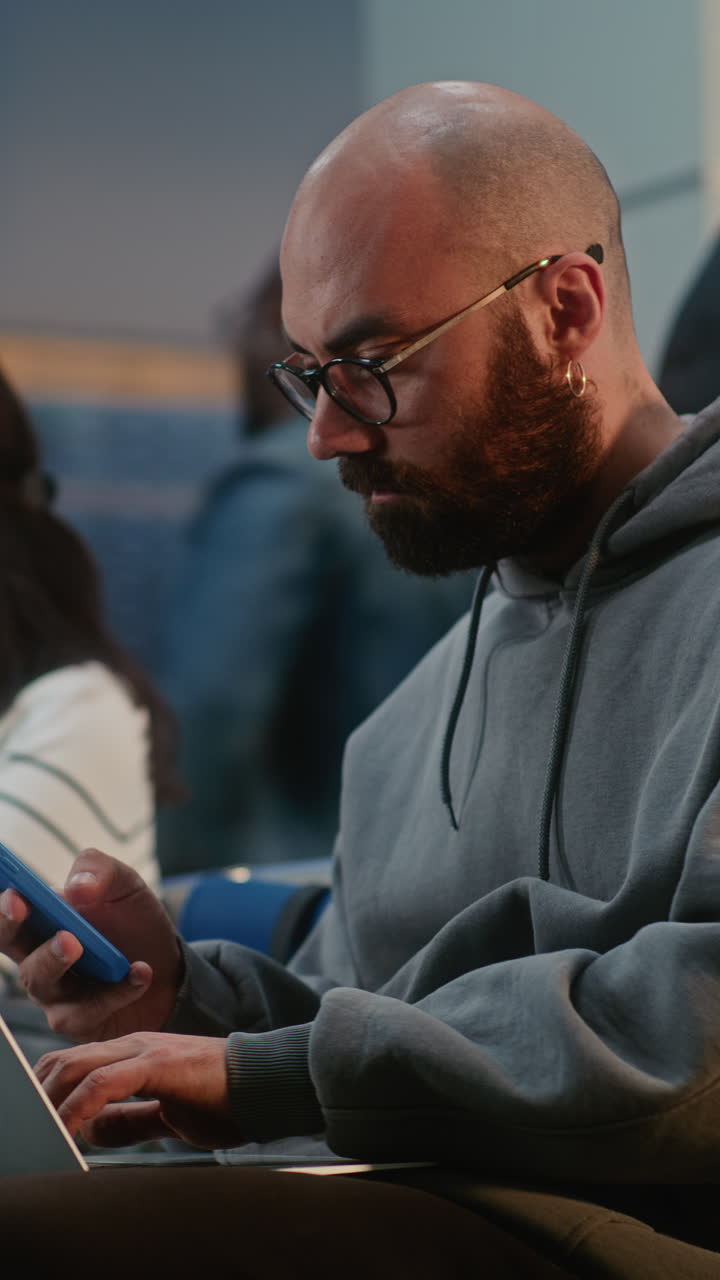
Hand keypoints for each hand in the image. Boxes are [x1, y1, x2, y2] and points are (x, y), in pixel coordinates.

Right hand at [0, 849, 182, 1041]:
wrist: (171, 968)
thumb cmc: (135, 925)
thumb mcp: (126, 886)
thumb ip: (100, 871)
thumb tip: (76, 887)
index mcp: (43, 920)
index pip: (8, 911)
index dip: (5, 905)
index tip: (15, 894)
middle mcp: (39, 957)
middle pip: (8, 944)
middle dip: (12, 927)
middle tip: (29, 909)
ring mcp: (55, 992)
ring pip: (41, 981)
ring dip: (56, 960)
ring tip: (80, 943)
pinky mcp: (79, 1021)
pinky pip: (88, 1009)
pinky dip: (118, 989)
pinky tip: (140, 971)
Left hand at [36, 1032, 244, 1148]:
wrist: (266, 1085)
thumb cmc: (225, 1099)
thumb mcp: (166, 1115)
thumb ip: (130, 1119)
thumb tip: (93, 1130)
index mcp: (135, 1053)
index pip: (75, 1063)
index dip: (48, 1091)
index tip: (37, 1122)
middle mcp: (134, 1044)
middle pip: (65, 1060)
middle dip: (39, 1096)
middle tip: (32, 1129)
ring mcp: (145, 1049)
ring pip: (76, 1066)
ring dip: (52, 1102)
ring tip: (45, 1132)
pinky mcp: (158, 1063)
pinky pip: (103, 1082)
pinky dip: (78, 1107)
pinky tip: (72, 1129)